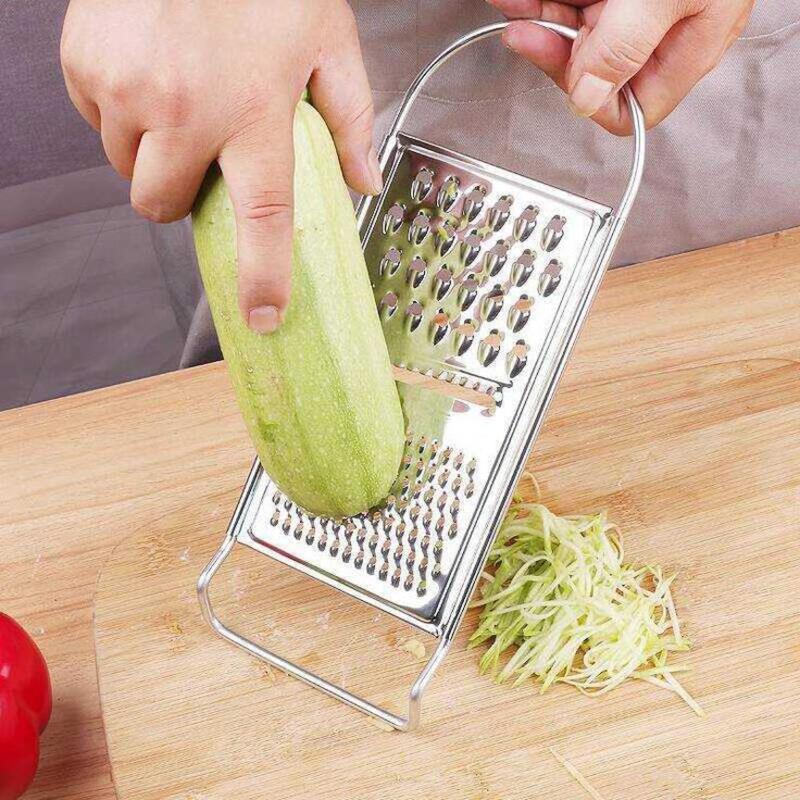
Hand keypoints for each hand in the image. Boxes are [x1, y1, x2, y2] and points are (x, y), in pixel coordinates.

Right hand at [61, 0, 380, 331]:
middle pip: (164, 205)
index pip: (262, 218)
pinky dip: (119, 109)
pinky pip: (95, 119)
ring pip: (125, 167)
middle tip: (201, 156)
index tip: (263, 317)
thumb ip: (350, 117)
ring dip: (149, 152)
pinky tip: (150, 69)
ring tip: (179, 98)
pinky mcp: (86, 63)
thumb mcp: (328, 37)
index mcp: (254, 111)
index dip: (262, 277)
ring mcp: (127, 87)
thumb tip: (362, 182)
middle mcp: (185, 108)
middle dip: (180, 196)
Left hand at [488, 0, 753, 133]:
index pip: (630, 109)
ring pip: (580, 31)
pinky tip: (524, 0)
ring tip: (514, 4)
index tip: (560, 67)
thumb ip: (626, 46)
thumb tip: (587, 99)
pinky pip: (583, 3)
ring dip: (542, 16)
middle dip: (553, 46)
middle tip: (523, 28)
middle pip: (593, 68)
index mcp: (685, 51)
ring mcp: (642, 9)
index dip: (590, 100)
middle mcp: (661, 36)